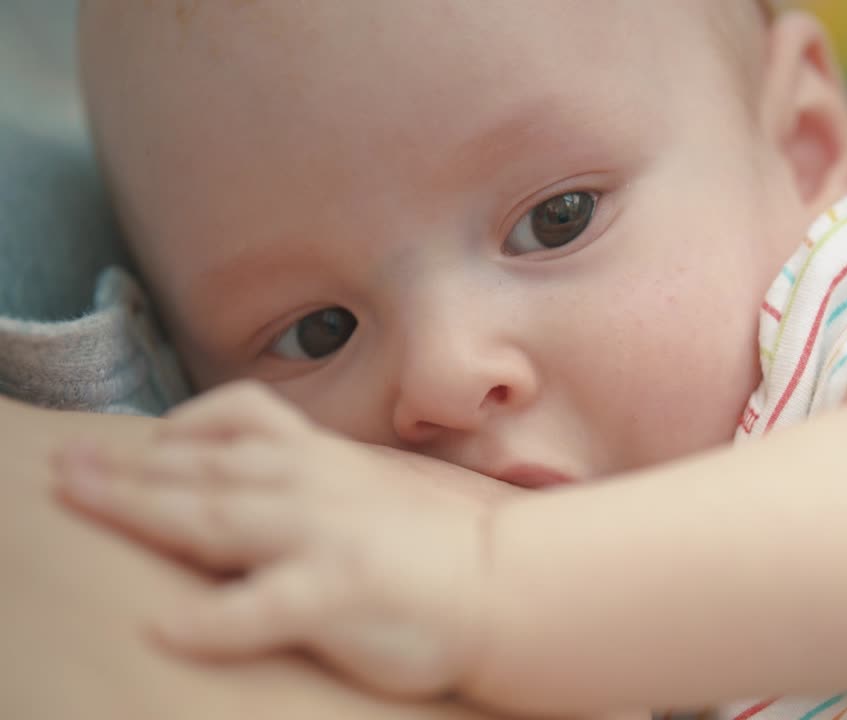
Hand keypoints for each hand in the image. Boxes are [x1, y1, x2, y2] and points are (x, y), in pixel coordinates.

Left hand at [53, 381, 513, 698]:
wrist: (509, 582)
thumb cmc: (443, 546)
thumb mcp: (373, 489)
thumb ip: (315, 478)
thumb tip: (256, 484)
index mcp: (325, 461)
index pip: (235, 426)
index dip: (171, 432)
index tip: (123, 446)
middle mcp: (315, 486)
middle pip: (203, 469)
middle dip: (127, 468)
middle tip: (65, 469)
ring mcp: (324, 536)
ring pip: (214, 517)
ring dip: (141, 508)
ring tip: (82, 502)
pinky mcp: (338, 593)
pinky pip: (258, 609)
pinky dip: (208, 622)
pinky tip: (165, 630)